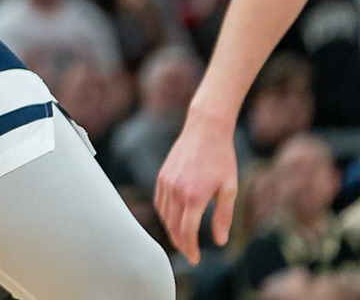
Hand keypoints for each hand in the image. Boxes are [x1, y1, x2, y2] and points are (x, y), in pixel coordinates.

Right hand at [154, 114, 237, 263]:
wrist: (205, 130)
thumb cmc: (222, 159)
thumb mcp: (229, 189)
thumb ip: (223, 217)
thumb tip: (219, 240)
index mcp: (194, 196)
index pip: (187, 231)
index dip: (190, 248)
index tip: (195, 259)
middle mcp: (176, 190)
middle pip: (173, 226)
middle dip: (181, 243)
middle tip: (190, 254)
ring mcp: (166, 182)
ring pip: (164, 215)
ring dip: (171, 230)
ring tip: (183, 239)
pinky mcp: (162, 175)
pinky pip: (159, 201)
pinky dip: (165, 215)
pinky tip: (174, 219)